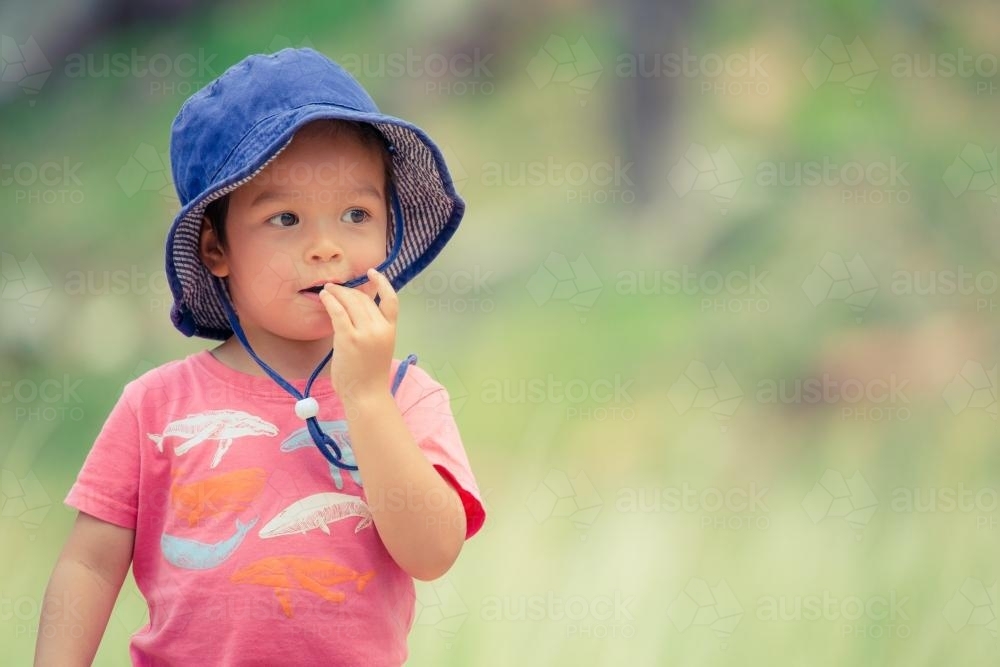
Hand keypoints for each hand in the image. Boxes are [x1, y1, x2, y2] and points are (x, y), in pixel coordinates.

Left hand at [318, 268, 397, 404]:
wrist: (366, 395)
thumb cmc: (369, 375)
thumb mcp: (377, 347)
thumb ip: (371, 328)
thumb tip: (355, 307)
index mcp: (390, 330)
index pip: (391, 300)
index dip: (382, 283)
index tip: (372, 272)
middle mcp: (380, 328)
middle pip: (365, 299)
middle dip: (349, 290)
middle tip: (336, 288)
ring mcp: (365, 333)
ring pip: (351, 302)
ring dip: (338, 292)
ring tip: (328, 290)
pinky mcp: (348, 338)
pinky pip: (338, 312)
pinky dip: (330, 301)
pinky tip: (324, 297)